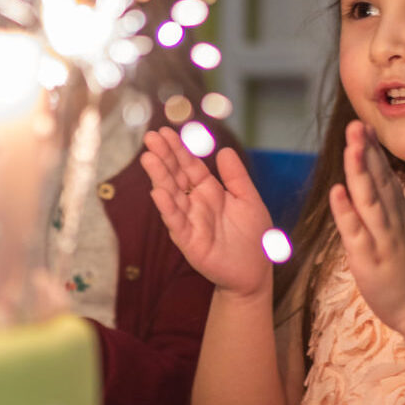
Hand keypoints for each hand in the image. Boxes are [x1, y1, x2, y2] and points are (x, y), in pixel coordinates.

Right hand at [141, 129, 274, 298]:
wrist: (255, 272)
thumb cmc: (253, 237)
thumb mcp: (249, 200)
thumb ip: (236, 177)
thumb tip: (224, 150)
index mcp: (210, 191)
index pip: (190, 166)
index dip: (179, 149)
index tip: (165, 132)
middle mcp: (195, 204)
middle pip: (176, 176)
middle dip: (164, 157)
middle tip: (151, 138)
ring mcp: (190, 222)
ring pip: (171, 196)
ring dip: (159, 178)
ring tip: (149, 158)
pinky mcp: (189, 242)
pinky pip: (176, 223)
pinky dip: (167, 208)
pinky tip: (158, 192)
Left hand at [328, 121, 404, 330]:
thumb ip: (395, 214)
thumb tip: (384, 191)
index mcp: (400, 217)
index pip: (385, 178)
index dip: (374, 153)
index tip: (365, 127)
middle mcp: (392, 223)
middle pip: (379, 182)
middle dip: (367, 152)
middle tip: (356, 124)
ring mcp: (382, 240)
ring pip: (369, 201)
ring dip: (359, 172)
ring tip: (350, 146)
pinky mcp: (369, 260)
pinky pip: (356, 232)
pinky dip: (346, 211)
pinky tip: (337, 191)